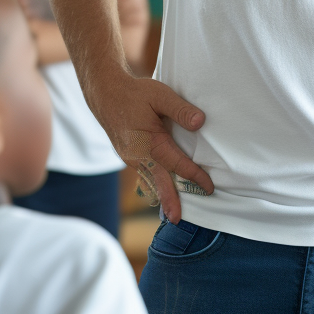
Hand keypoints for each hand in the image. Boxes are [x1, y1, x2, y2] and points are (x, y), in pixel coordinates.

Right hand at [93, 69, 212, 223]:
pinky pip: (143, 172)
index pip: (176, 164)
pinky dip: (153, 182)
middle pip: (159, 181)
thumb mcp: (160, 95)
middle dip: (169, 201)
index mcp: (148, 142)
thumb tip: (200, 123)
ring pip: (149, 178)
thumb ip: (180, 109)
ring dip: (161, 192)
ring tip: (173, 209)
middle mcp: (136, 155)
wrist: (105, 94)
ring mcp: (129, 157)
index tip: (208, 186)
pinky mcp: (127, 155)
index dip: (194, 176)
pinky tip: (160, 188)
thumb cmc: (135, 93)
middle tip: (178, 220)